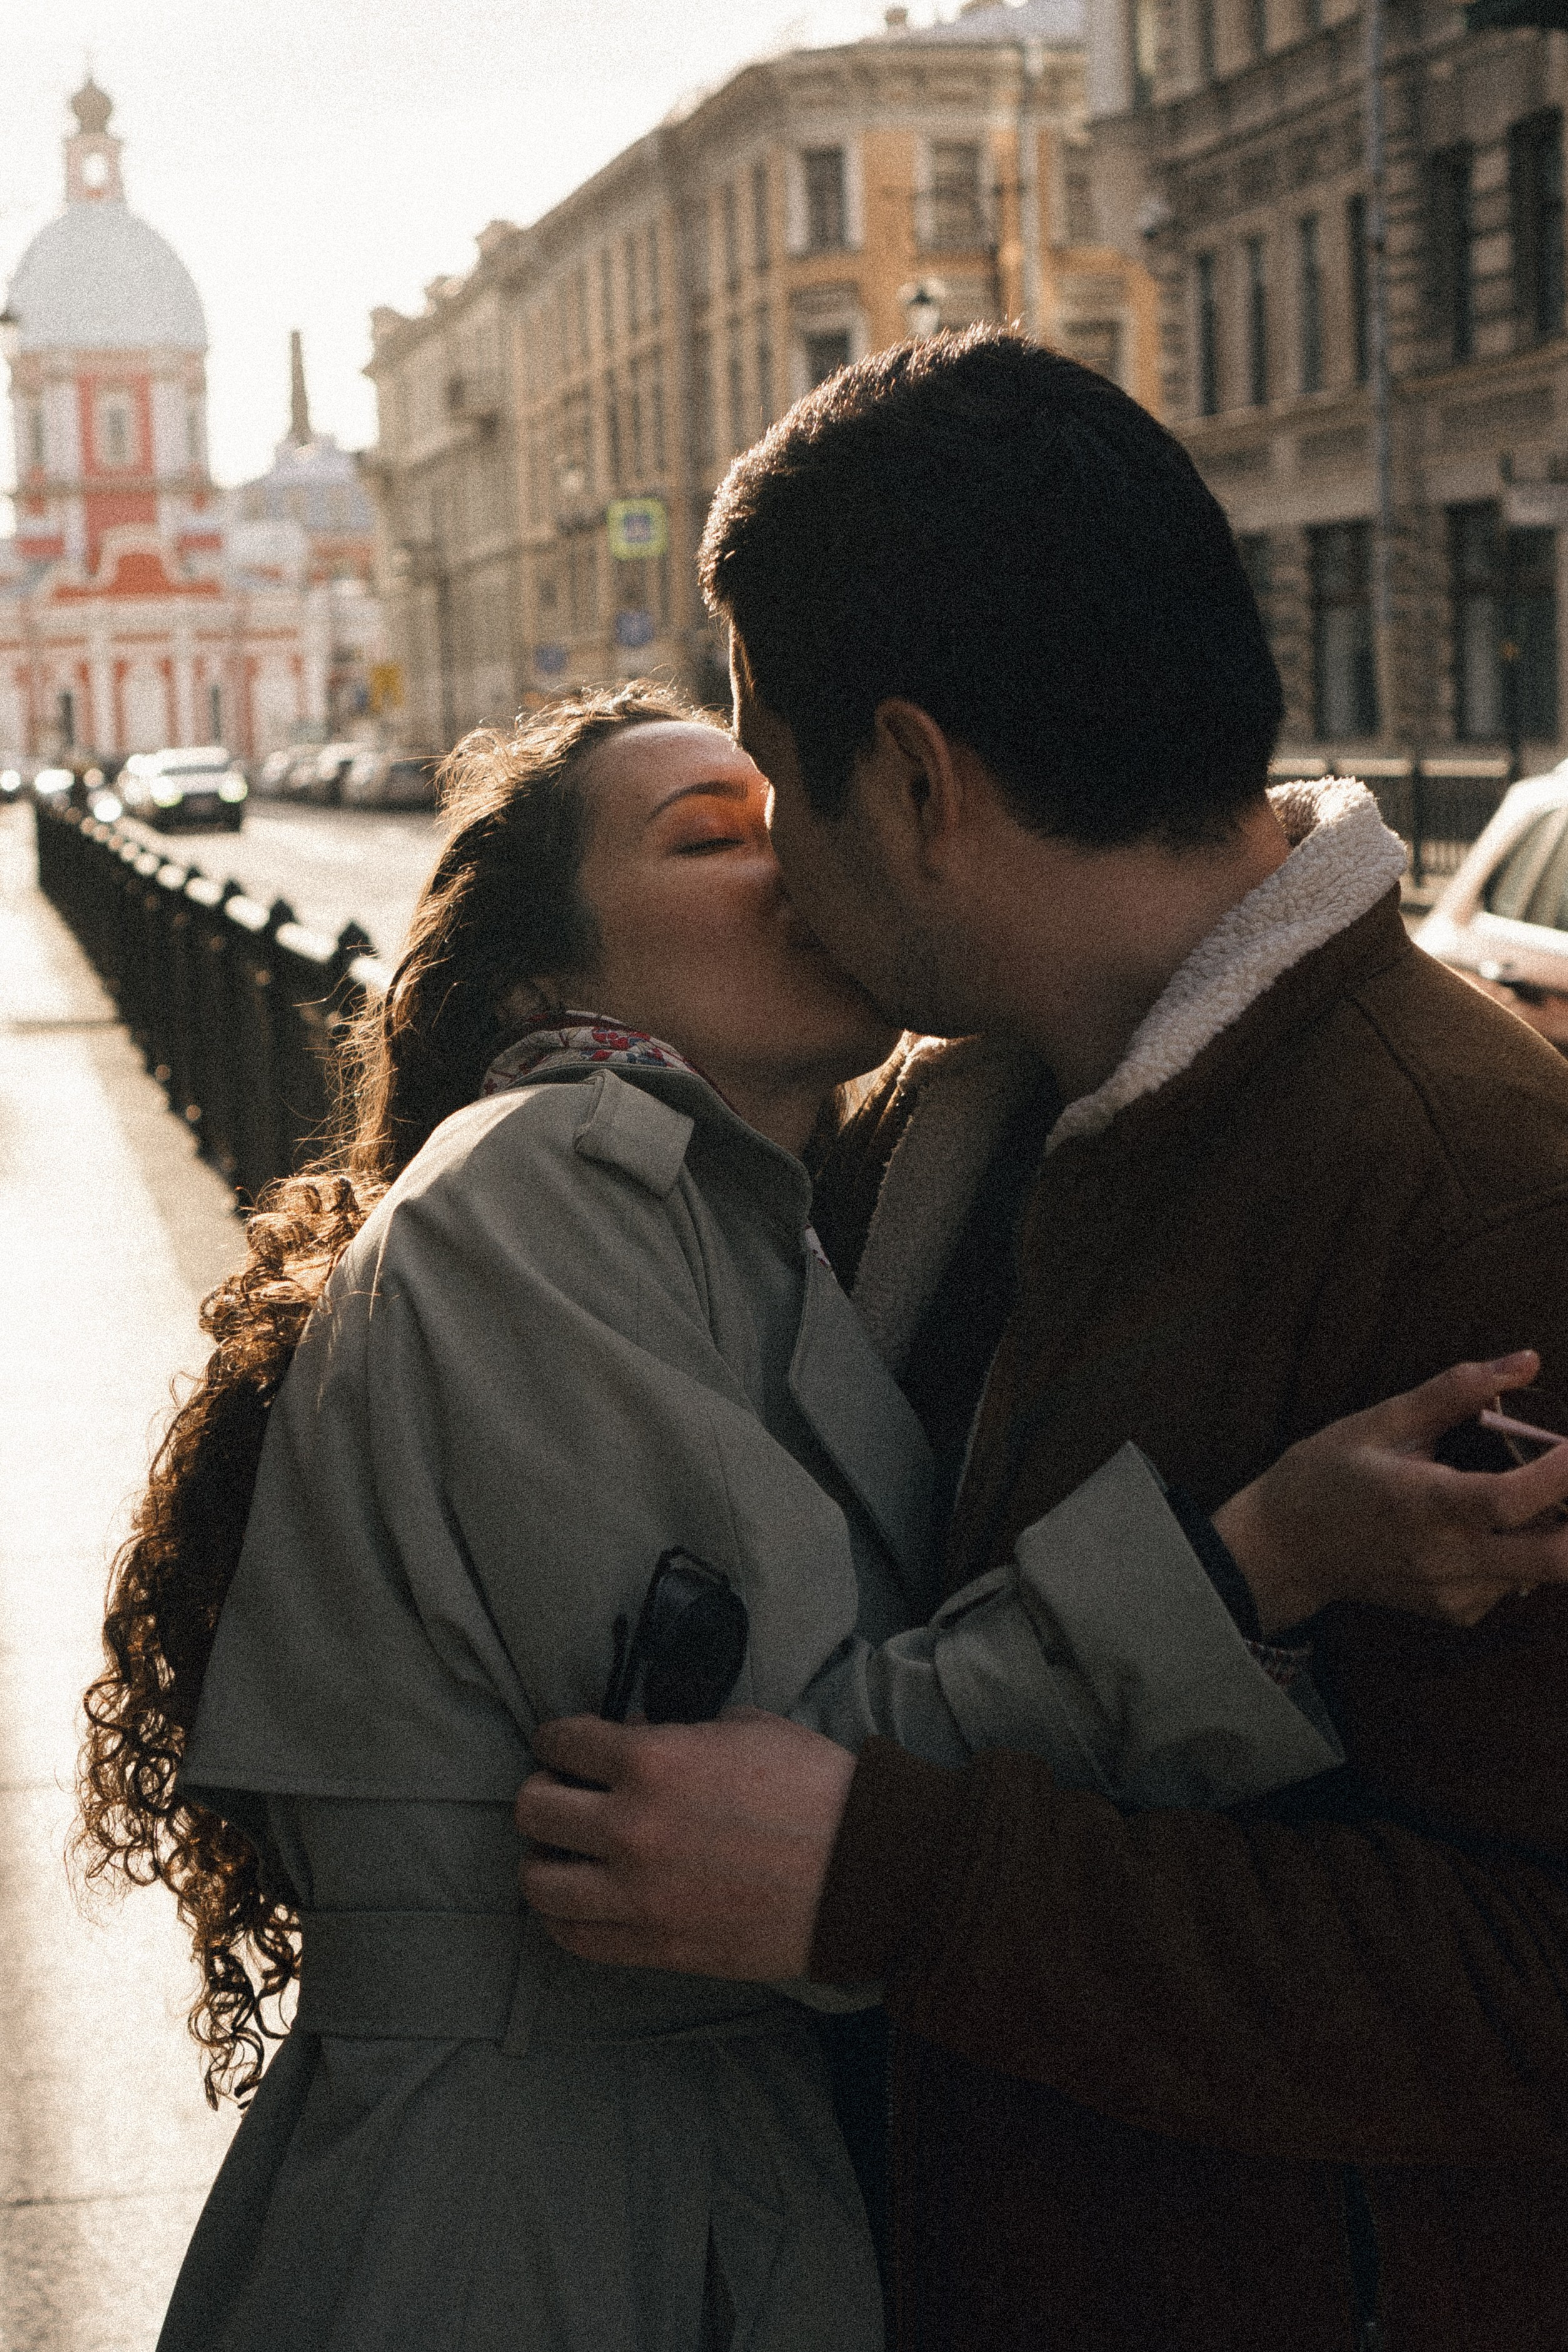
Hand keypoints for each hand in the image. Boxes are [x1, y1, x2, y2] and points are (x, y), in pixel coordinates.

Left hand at [515, 1709, 856, 1977]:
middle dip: (544, 1793)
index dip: (560, 1739)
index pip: (559, 1741)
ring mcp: (638, 1895)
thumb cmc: (816, 1789)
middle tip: (566, 1794)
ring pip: (537, 1882)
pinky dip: (566, 1917)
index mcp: (653, 1760)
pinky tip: (584, 1899)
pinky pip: (574, 1938)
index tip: (569, 1747)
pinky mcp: (655, 1947)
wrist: (865, 1871)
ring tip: (569, 1853)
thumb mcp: (747, 1727)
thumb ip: (680, 1731)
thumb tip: (640, 1738)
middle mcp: (630, 1827)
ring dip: (545, 1860)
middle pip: (532, 1810)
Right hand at [1212, 1351, 1567, 1631]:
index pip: (1513, 1498)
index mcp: (1424, 1504)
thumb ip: (1455, 1392)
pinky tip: (1490, 1525)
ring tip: (1531, 1490)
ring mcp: (1454, 1593)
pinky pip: (1515, 1584)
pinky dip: (1521, 1551)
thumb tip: (1527, 1361)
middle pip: (1554, 1560)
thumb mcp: (1381, 1421)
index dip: (1563, 1473)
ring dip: (1552, 1530)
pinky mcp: (1456, 1612)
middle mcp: (1446, 1558)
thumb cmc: (1328, 1474)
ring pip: (1541, 1572)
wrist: (1285, 1550)